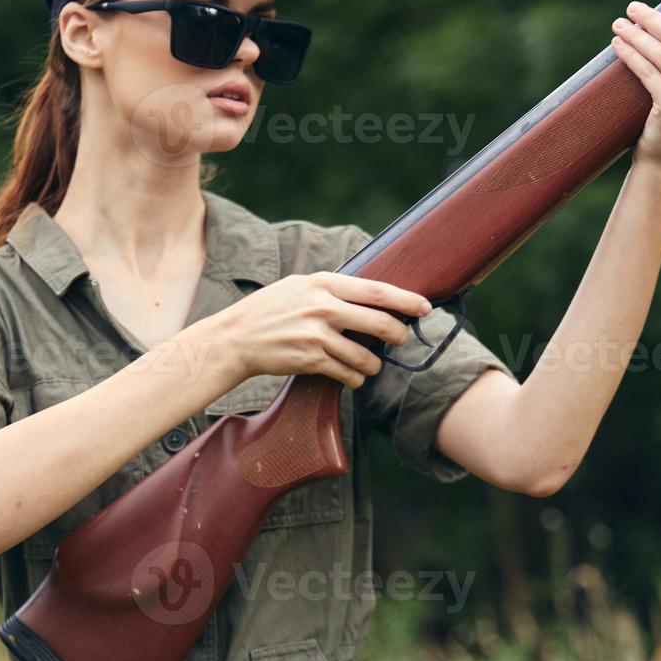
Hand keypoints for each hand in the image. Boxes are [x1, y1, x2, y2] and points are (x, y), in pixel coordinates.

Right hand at [207, 272, 431, 388]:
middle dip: (398, 334)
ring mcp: (317, 335)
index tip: (425, 307)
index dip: (405, 300)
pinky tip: (352, 375)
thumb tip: (370, 296)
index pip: (375, 290)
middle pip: (379, 323)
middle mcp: (323, 307)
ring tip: (371, 364)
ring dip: (374, 364)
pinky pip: (348, 374)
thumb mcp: (299, 286)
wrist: (236, 337)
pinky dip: (355, 377)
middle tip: (402, 338)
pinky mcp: (310, 360)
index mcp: (323, 283)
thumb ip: (332, 289)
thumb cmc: (269, 310)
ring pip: (366, 356)